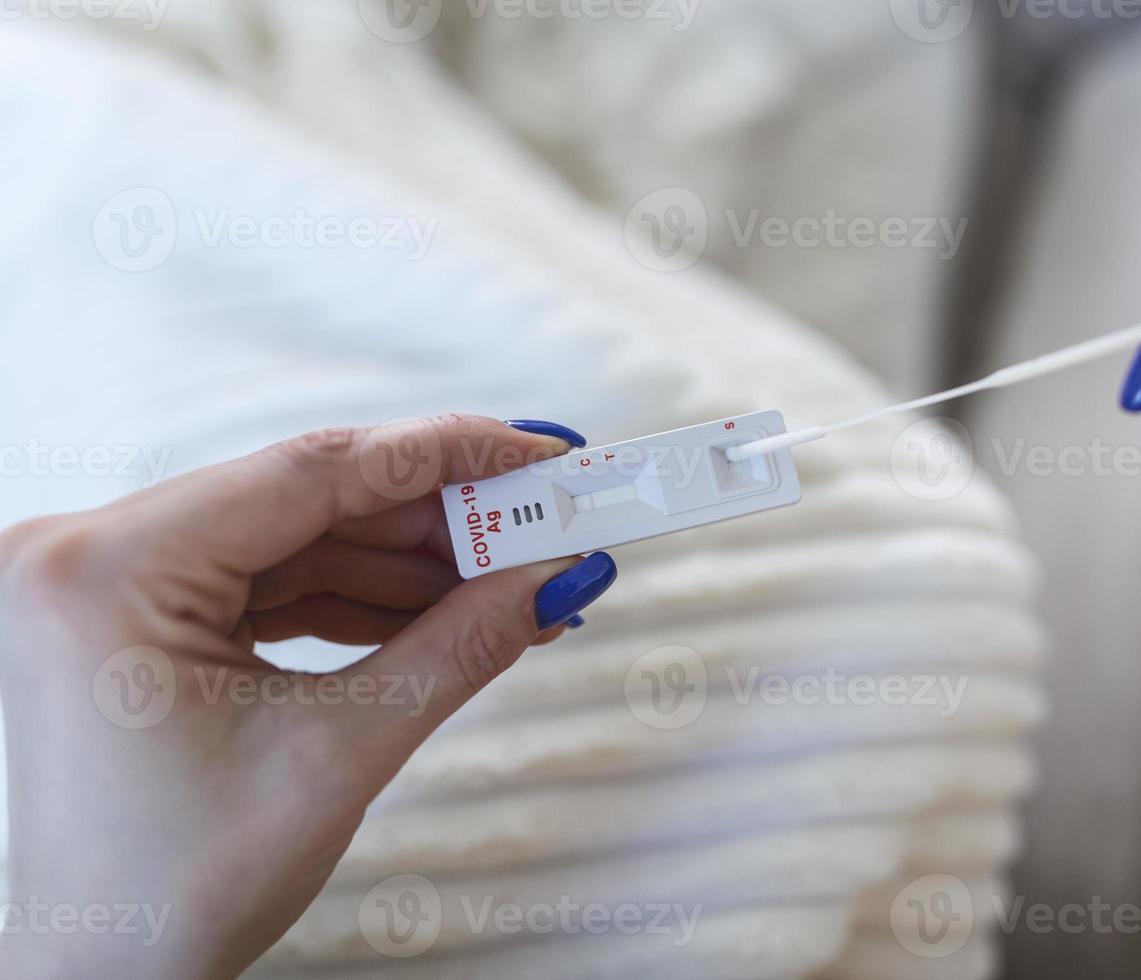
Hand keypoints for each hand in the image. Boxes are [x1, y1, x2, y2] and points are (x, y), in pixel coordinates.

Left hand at [0, 415, 617, 977]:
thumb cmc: (174, 890)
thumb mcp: (337, 756)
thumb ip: (457, 648)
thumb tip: (555, 577)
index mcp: (108, 568)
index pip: (309, 471)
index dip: (443, 454)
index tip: (536, 448)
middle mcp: (94, 554)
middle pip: (309, 500)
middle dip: (439, 519)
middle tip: (545, 520)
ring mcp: (115, 584)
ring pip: (301, 539)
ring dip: (412, 562)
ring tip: (515, 578)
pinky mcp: (143, 616)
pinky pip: (275, 581)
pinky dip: (364, 596)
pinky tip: (449, 608)